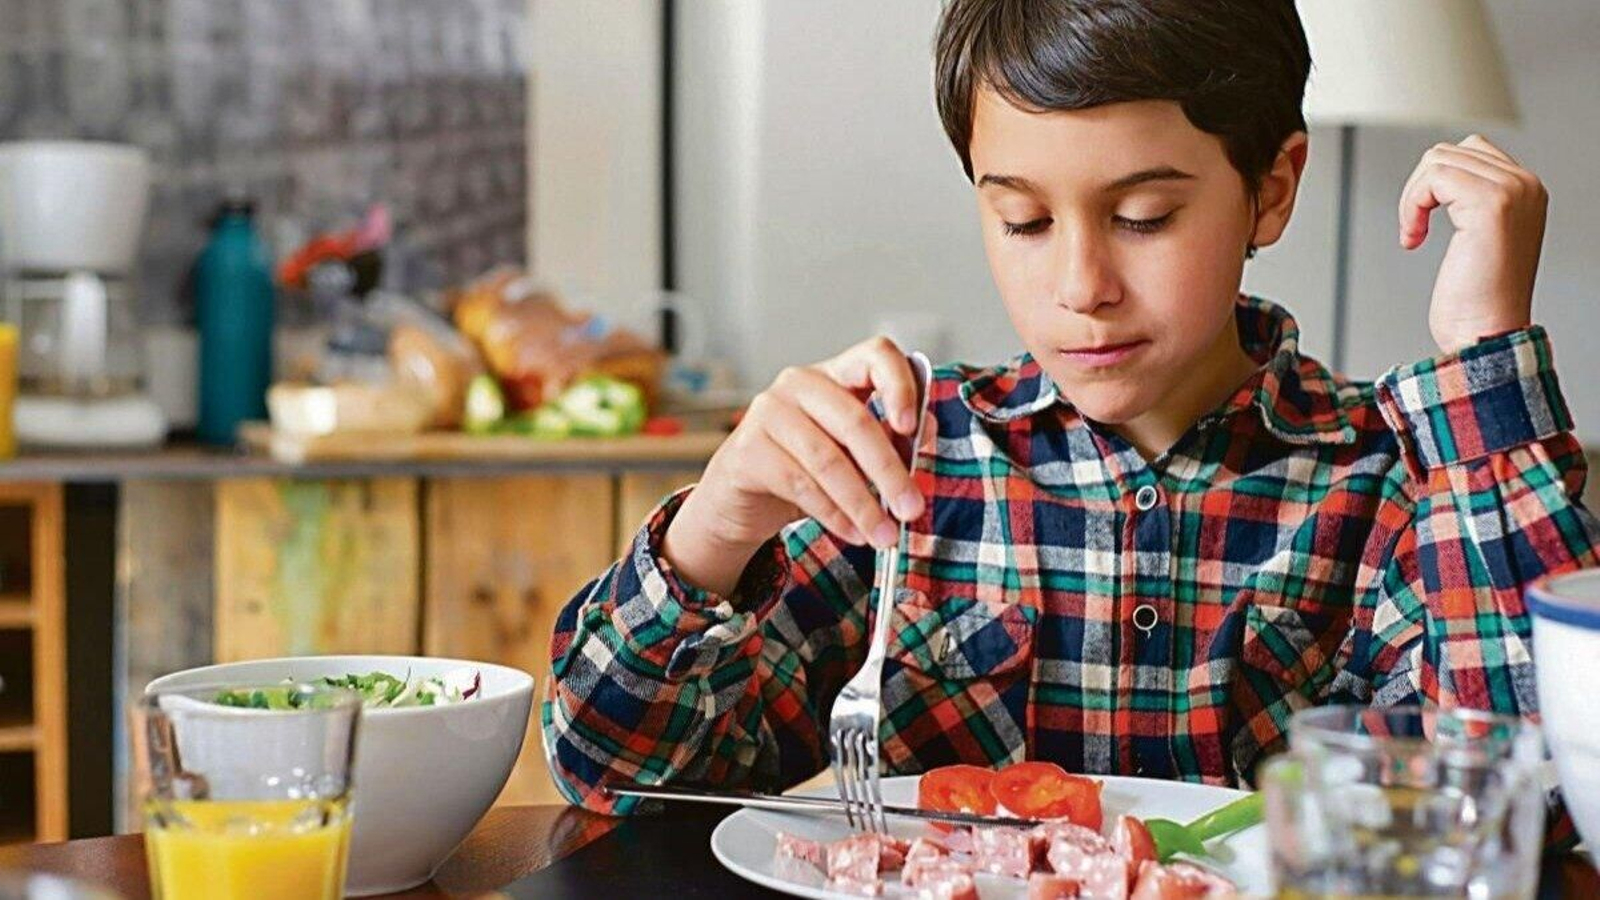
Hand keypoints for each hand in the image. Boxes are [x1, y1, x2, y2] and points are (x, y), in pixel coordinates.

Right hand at [663, 337, 925, 595]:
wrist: (741, 498)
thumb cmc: (804, 468)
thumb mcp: (851, 453)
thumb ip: (888, 439)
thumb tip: (926, 431)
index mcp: (834, 374)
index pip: (875, 355)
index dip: (899, 386)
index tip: (912, 427)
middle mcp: (799, 383)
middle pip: (855, 421)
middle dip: (890, 472)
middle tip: (912, 510)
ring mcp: (768, 412)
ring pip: (828, 460)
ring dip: (863, 505)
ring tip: (884, 535)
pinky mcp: (748, 449)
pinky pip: (801, 484)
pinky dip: (834, 515)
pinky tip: (853, 533)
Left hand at [1399, 134, 1546, 354]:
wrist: (1486, 334)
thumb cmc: (1477, 300)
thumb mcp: (1478, 238)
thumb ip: (1471, 200)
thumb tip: (1438, 175)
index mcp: (1526, 192)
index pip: (1470, 152)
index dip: (1433, 184)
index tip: (1423, 222)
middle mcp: (1525, 186)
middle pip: (1449, 152)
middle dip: (1419, 189)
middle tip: (1414, 229)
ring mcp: (1512, 191)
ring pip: (1438, 160)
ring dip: (1412, 198)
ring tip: (1415, 233)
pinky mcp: (1491, 204)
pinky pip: (1433, 178)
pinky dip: (1411, 205)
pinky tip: (1414, 238)